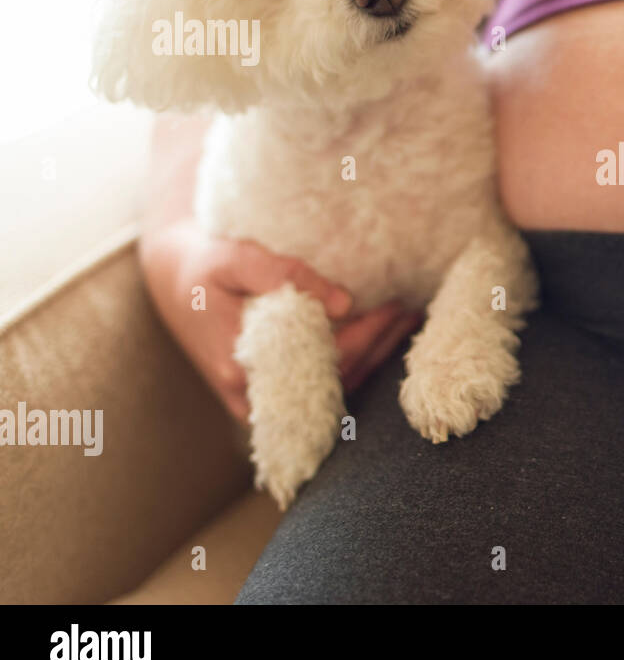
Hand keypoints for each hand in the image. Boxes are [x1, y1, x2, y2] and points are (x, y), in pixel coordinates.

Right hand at [140, 219, 421, 421]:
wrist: (176, 286)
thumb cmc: (206, 267)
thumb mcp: (234, 258)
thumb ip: (284, 275)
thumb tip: (342, 303)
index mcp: (242, 365)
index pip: (323, 359)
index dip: (367, 333)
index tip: (396, 305)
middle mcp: (255, 395)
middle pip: (337, 376)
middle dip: (379, 342)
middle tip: (411, 308)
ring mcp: (267, 401)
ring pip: (337, 386)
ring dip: (377, 354)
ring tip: (407, 318)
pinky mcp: (276, 395)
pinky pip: (329, 386)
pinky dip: (361, 360)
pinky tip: (386, 334)